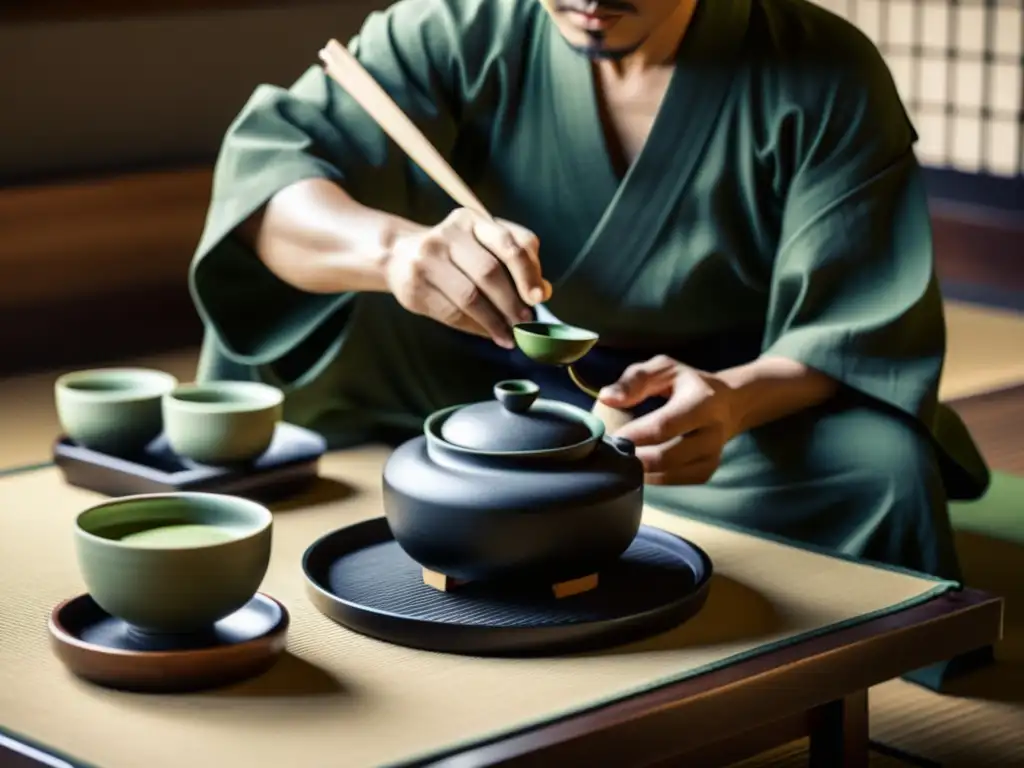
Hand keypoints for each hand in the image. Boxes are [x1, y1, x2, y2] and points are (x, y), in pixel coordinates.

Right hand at [385, 208, 551, 347]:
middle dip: (512, 302)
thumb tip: (543, 292)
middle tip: (526, 323)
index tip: (538, 296)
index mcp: (472, 220)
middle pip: (489, 271)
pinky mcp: (415, 287)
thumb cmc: (453, 254)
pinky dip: (476, 327)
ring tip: (510, 334)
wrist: (398, 255)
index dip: (528, 271)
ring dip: (495, 321)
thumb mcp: (483, 246)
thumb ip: (514, 262)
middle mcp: (449, 235)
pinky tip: (489, 334)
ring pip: (470, 296)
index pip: (509, 243)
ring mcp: (427, 260)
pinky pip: (452, 313)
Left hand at [598, 356, 738, 484]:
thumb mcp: (664, 369)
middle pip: (665, 457)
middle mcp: (712, 433)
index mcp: (702, 402)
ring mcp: (712, 456)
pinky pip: (673, 482)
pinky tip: (638, 465)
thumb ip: (635, 379)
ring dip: (639, 470)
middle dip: (633, 457)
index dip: (634, 434)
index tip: (609, 437)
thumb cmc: (688, 384)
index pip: (664, 425)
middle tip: (609, 452)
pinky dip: (651, 477)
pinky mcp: (706, 472)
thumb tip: (607, 398)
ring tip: (620, 457)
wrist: (728, 405)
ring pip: (667, 474)